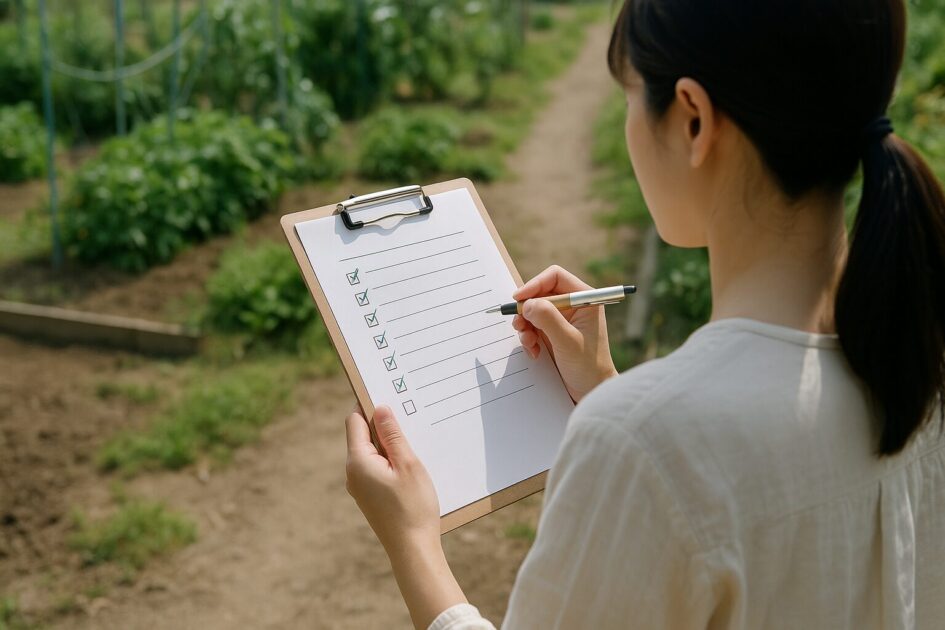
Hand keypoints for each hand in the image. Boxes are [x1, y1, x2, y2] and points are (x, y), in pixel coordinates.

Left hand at [345, 404, 440, 553]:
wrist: (413, 550)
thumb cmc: (413, 507)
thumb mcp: (407, 464)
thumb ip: (392, 435)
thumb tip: (380, 409)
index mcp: (358, 462)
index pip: (355, 421)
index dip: (369, 405)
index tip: (385, 392)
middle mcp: (353, 473)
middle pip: (362, 435)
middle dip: (382, 424)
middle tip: (407, 414)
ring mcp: (359, 487)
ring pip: (371, 452)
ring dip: (388, 444)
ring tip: (413, 440)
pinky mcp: (369, 496)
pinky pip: (376, 468)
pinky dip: (389, 460)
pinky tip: (409, 464)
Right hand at [512, 265, 617, 401]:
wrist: (591, 391)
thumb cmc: (588, 366)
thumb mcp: (567, 341)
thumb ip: (548, 319)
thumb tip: (528, 303)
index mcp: (584, 299)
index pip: (555, 277)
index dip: (535, 284)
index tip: (519, 299)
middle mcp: (573, 306)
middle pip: (540, 293)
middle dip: (527, 309)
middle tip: (519, 325)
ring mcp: (562, 320)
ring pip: (533, 310)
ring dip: (526, 326)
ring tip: (528, 342)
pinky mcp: (553, 333)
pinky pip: (532, 327)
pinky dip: (528, 338)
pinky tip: (534, 352)